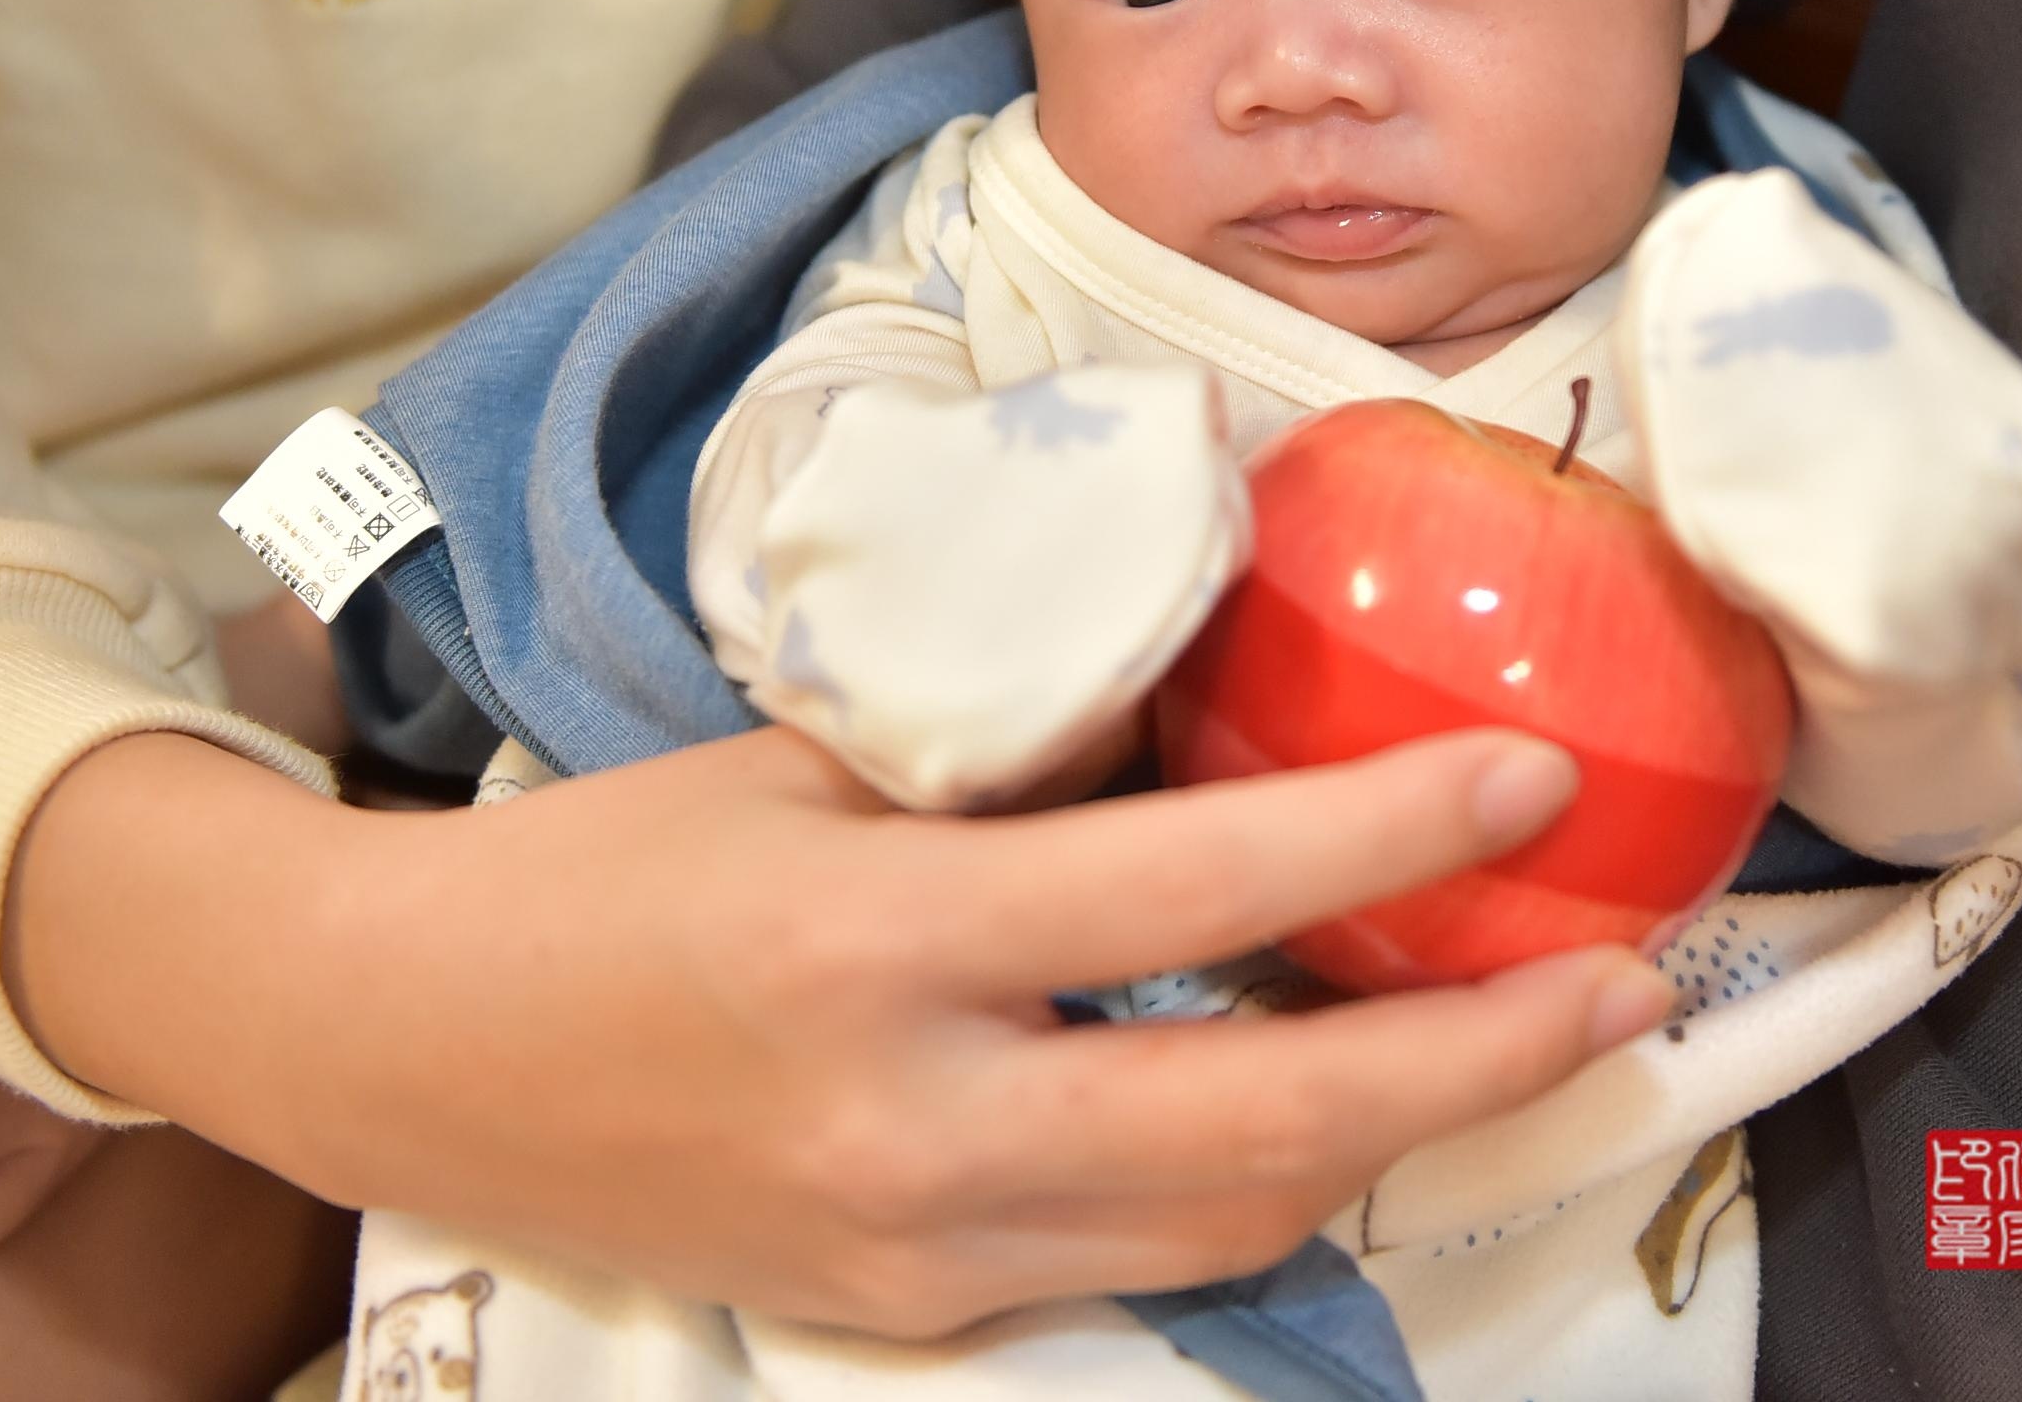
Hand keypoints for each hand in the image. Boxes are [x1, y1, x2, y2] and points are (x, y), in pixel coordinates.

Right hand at [8, 724, 1671, 1338]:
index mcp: (872, 940)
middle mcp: (911, 1123)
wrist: (405, 1051)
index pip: (1182, 892)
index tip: (1526, 778)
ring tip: (1518, 1043)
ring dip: (1394, 1138)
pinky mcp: (904, 1313)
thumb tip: (1218, 707)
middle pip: (1262, 1120)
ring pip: (1224, 1221)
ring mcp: (913, 1248)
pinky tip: (1333, 1116)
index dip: (1378, 834)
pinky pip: (1132, 1261)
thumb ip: (1014, 764)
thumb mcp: (809, 767)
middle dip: (1472, 1058)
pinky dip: (1254, 1193)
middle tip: (1616, 979)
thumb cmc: (607, 868)